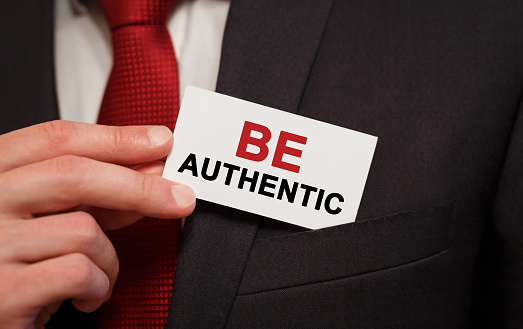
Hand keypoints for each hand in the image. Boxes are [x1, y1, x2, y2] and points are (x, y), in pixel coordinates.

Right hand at [0, 121, 194, 328]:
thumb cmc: (22, 265)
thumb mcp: (54, 220)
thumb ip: (96, 194)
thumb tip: (151, 169)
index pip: (56, 138)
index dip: (116, 138)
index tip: (161, 141)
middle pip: (73, 174)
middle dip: (139, 186)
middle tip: (181, 198)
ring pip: (82, 230)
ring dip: (110, 258)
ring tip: (100, 274)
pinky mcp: (3, 291)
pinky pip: (78, 271)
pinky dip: (99, 286)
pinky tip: (87, 295)